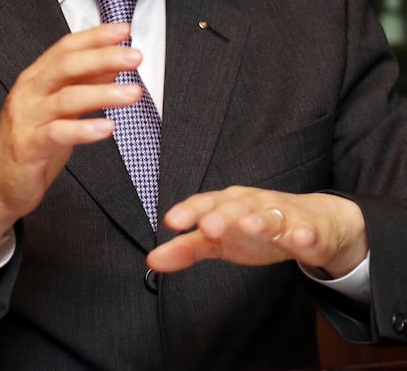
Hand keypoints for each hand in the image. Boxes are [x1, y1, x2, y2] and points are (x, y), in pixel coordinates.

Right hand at [0, 23, 140, 262]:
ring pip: (67, 97)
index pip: (66, 47)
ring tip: (134, 93)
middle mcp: (29, 92)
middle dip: (103, 57)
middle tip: (134, 56)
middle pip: (67, 65)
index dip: (95, 36)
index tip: (123, 30)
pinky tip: (107, 127)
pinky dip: (84, 128)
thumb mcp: (60, 110)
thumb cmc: (30, 144)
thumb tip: (112, 67)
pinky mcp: (29, 146)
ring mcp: (27, 118)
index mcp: (36, 78)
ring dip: (103, 93)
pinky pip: (59, 133)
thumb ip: (82, 86)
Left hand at [147, 186, 367, 278]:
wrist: (313, 223)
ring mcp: (282, 214)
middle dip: (222, 215)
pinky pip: (306, 231)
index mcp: (228, 203)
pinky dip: (302, 234)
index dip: (189, 211)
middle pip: (236, 206)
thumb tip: (151, 260)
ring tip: (248, 226)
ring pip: (270, 215)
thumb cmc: (257, 230)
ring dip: (259, 220)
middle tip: (207, 227)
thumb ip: (187, 248)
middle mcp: (253, 203)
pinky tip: (298, 238)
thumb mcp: (220, 241)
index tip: (171, 222)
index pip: (205, 204)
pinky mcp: (309, 230)